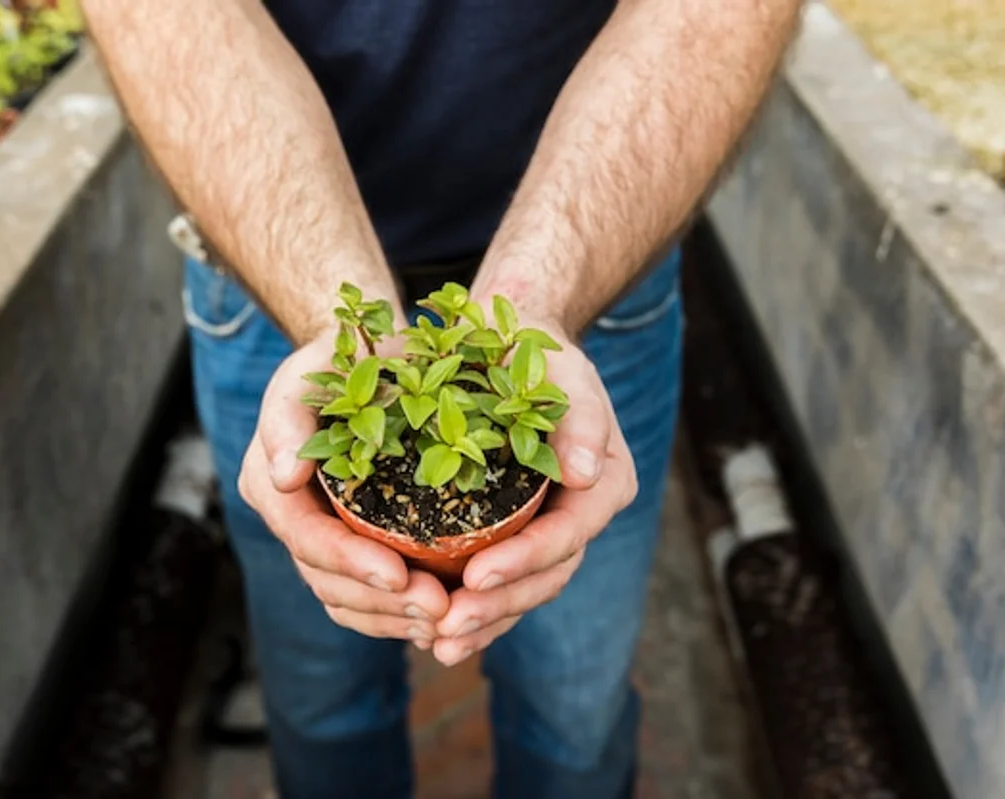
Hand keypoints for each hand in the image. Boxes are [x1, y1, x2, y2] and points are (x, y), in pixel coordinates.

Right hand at [238, 332, 449, 645]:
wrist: (368, 360)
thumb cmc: (339, 359)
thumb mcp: (310, 371)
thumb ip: (288, 419)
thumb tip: (283, 476)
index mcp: (271, 485)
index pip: (307, 538)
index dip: (351, 561)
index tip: (400, 574)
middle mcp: (291, 519)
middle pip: (328, 582)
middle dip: (382, 601)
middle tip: (440, 607)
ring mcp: (321, 539)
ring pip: (347, 600)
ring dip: (394, 617)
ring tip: (446, 618)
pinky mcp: (352, 547)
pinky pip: (367, 598)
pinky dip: (399, 614)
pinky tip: (440, 618)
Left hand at [431, 317, 637, 664]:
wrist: (514, 347)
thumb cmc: (539, 356)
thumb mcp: (564, 374)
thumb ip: (581, 420)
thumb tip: (587, 473)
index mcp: (605, 483)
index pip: (566, 534)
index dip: (523, 560)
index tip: (475, 575)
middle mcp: (581, 516)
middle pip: (547, 576)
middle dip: (499, 606)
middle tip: (448, 626)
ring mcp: (550, 530)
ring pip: (524, 590)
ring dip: (484, 622)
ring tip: (438, 643)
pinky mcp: (517, 536)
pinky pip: (500, 583)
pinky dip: (472, 608)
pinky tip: (432, 631)